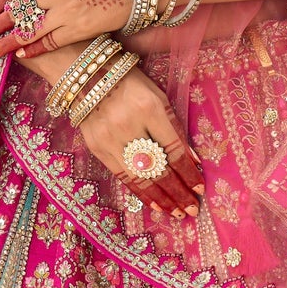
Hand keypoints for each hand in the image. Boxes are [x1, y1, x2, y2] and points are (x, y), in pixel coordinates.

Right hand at [72, 69, 204, 217]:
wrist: (86, 75)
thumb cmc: (129, 82)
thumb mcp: (157, 96)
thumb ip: (172, 126)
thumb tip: (190, 160)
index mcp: (149, 107)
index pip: (173, 149)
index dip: (188, 172)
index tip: (200, 188)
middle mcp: (129, 125)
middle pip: (158, 168)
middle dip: (178, 192)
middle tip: (192, 209)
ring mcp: (110, 138)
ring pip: (140, 177)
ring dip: (161, 198)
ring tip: (176, 212)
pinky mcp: (96, 147)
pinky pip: (122, 175)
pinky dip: (140, 191)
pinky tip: (154, 203)